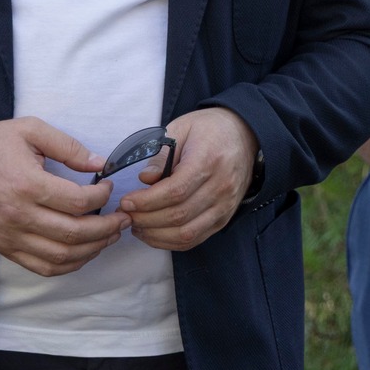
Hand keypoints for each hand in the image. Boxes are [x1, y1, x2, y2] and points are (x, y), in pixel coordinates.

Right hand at [0, 117, 126, 276]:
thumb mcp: (29, 130)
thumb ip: (67, 146)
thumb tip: (99, 163)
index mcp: (28, 185)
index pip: (78, 202)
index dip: (102, 196)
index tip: (109, 187)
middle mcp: (20, 217)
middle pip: (75, 234)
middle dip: (108, 228)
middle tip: (124, 218)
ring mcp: (12, 237)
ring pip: (62, 256)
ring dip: (93, 249)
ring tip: (110, 236)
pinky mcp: (6, 249)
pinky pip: (43, 267)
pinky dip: (69, 265)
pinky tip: (85, 252)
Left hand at [121, 107, 258, 250]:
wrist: (244, 134)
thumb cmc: (209, 129)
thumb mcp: (181, 128)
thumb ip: (161, 154)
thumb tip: (145, 179)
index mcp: (209, 160)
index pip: (175, 191)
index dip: (147, 201)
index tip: (126, 202)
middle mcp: (221, 186)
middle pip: (178, 215)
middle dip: (145, 219)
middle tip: (125, 215)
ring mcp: (225, 205)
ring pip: (186, 232)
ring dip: (155, 234)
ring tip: (136, 225)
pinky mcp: (224, 217)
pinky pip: (195, 239)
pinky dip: (170, 242)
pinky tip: (153, 233)